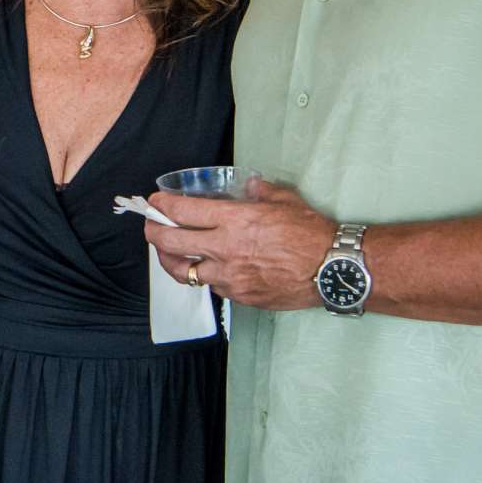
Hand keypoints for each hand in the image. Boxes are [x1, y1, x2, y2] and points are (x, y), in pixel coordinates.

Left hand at [142, 180, 333, 311]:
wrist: (330, 269)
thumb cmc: (311, 234)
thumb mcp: (284, 200)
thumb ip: (259, 192)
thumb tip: (249, 186)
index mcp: (234, 221)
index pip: (182, 212)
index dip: (162, 206)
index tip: (155, 203)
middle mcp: (226, 249)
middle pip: (171, 244)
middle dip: (153, 233)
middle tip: (151, 226)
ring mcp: (230, 276)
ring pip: (184, 272)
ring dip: (171, 261)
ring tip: (167, 253)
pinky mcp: (239, 296)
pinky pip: (211, 286)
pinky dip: (204, 276)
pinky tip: (207, 268)